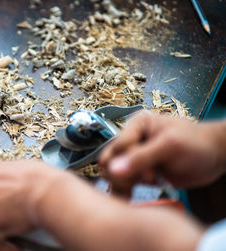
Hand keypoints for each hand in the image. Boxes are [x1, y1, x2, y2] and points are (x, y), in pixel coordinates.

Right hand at [99, 112, 225, 194]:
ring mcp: (133, 158)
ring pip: (112, 174)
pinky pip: (121, 183)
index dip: (128, 163)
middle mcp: (131, 140)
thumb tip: (112, 170)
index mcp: (136, 126)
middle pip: (108, 161)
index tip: (150, 175)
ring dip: (125, 184)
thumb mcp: (169, 146)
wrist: (214, 157)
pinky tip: (130, 197)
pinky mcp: (138, 173)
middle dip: (123, 174)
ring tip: (146, 186)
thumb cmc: (196, 143)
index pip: (117, 147)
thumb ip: (141, 157)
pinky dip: (123, 192)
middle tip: (148, 179)